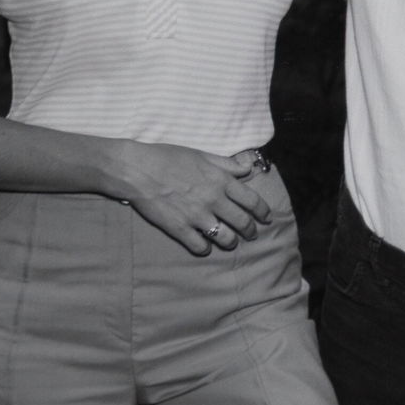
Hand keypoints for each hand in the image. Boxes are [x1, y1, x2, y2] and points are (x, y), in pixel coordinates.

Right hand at [113, 142, 272, 256]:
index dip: (263, 212)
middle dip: (251, 231)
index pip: (252, 201)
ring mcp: (197, 216)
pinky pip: (200, 246)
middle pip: (242, 222)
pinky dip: (205, 249)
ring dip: (231, 242)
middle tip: (252, 235)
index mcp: (221, 181)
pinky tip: (205, 246)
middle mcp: (214, 200)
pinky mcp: (179, 229)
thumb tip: (247, 169)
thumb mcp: (202, 155)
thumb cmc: (169, 158)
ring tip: (231, 243)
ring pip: (225, 238)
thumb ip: (226, 164)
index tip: (266, 218)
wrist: (138, 169)